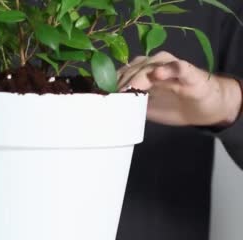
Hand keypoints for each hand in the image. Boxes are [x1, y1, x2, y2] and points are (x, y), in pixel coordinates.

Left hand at [117, 51, 241, 126]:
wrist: (204, 108)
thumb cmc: (172, 104)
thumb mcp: (145, 107)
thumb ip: (128, 103)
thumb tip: (106, 109)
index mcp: (141, 71)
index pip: (121, 73)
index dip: (109, 82)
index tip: (99, 95)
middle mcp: (154, 64)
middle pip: (133, 69)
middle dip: (121, 82)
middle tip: (112, 96)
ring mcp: (171, 67)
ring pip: (151, 66)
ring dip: (138, 76)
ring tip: (129, 88)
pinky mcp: (190, 73)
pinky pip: (178, 67)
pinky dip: (168, 69)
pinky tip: (158, 74)